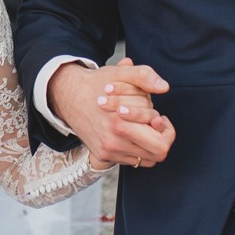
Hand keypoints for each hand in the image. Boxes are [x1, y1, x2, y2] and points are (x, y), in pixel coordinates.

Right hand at [46, 58, 174, 169]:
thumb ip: (145, 76)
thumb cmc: (98, 84)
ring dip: (149, 143)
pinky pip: (131, 160)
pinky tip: (132, 131)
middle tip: (156, 124)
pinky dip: (137, 148)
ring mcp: (107, 151)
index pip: (161, 141)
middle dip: (162, 138)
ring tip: (144, 127)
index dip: (166, 129)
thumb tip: (164, 87)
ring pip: (146, 160)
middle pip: (157, 154)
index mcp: (119, 124)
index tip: (160, 118)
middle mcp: (113, 142)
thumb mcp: (121, 74)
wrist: (68, 96)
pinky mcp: (102, 155)